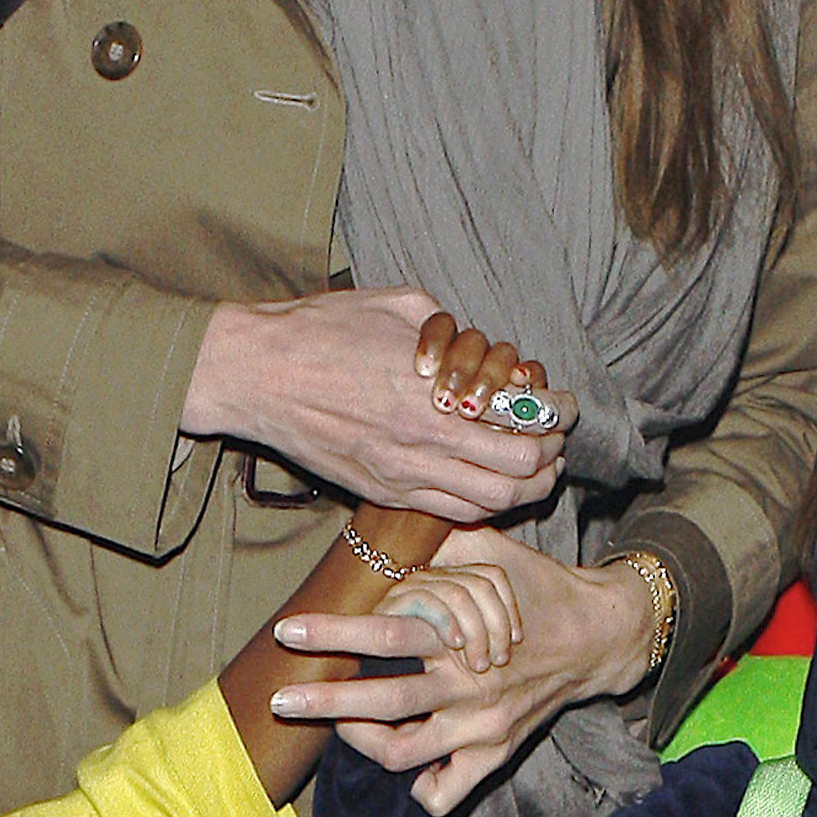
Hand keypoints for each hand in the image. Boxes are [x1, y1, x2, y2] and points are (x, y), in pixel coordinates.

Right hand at [183, 288, 571, 522]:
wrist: (255, 374)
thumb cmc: (320, 330)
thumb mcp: (398, 305)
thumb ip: (450, 326)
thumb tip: (482, 346)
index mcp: (436, 394)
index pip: (523, 422)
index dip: (554, 417)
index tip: (562, 407)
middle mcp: (425, 443)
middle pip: (519, 472)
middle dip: (548, 456)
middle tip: (552, 440)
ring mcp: (403, 474)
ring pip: (491, 502)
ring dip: (523, 487)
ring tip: (531, 467)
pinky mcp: (381, 492)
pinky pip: (451, 511)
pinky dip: (483, 502)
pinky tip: (487, 481)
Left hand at [271, 526, 658, 813]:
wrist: (600, 636)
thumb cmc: (539, 587)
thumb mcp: (496, 551)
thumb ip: (442, 542)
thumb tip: (391, 531)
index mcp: (463, 636)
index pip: (388, 636)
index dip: (333, 634)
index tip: (289, 630)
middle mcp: (469, 688)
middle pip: (384, 703)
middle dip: (324, 701)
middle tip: (281, 696)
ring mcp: (481, 728)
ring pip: (404, 753)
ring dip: (359, 742)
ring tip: (334, 725)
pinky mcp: (496, 754)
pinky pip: (447, 791)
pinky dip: (418, 788)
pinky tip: (399, 769)